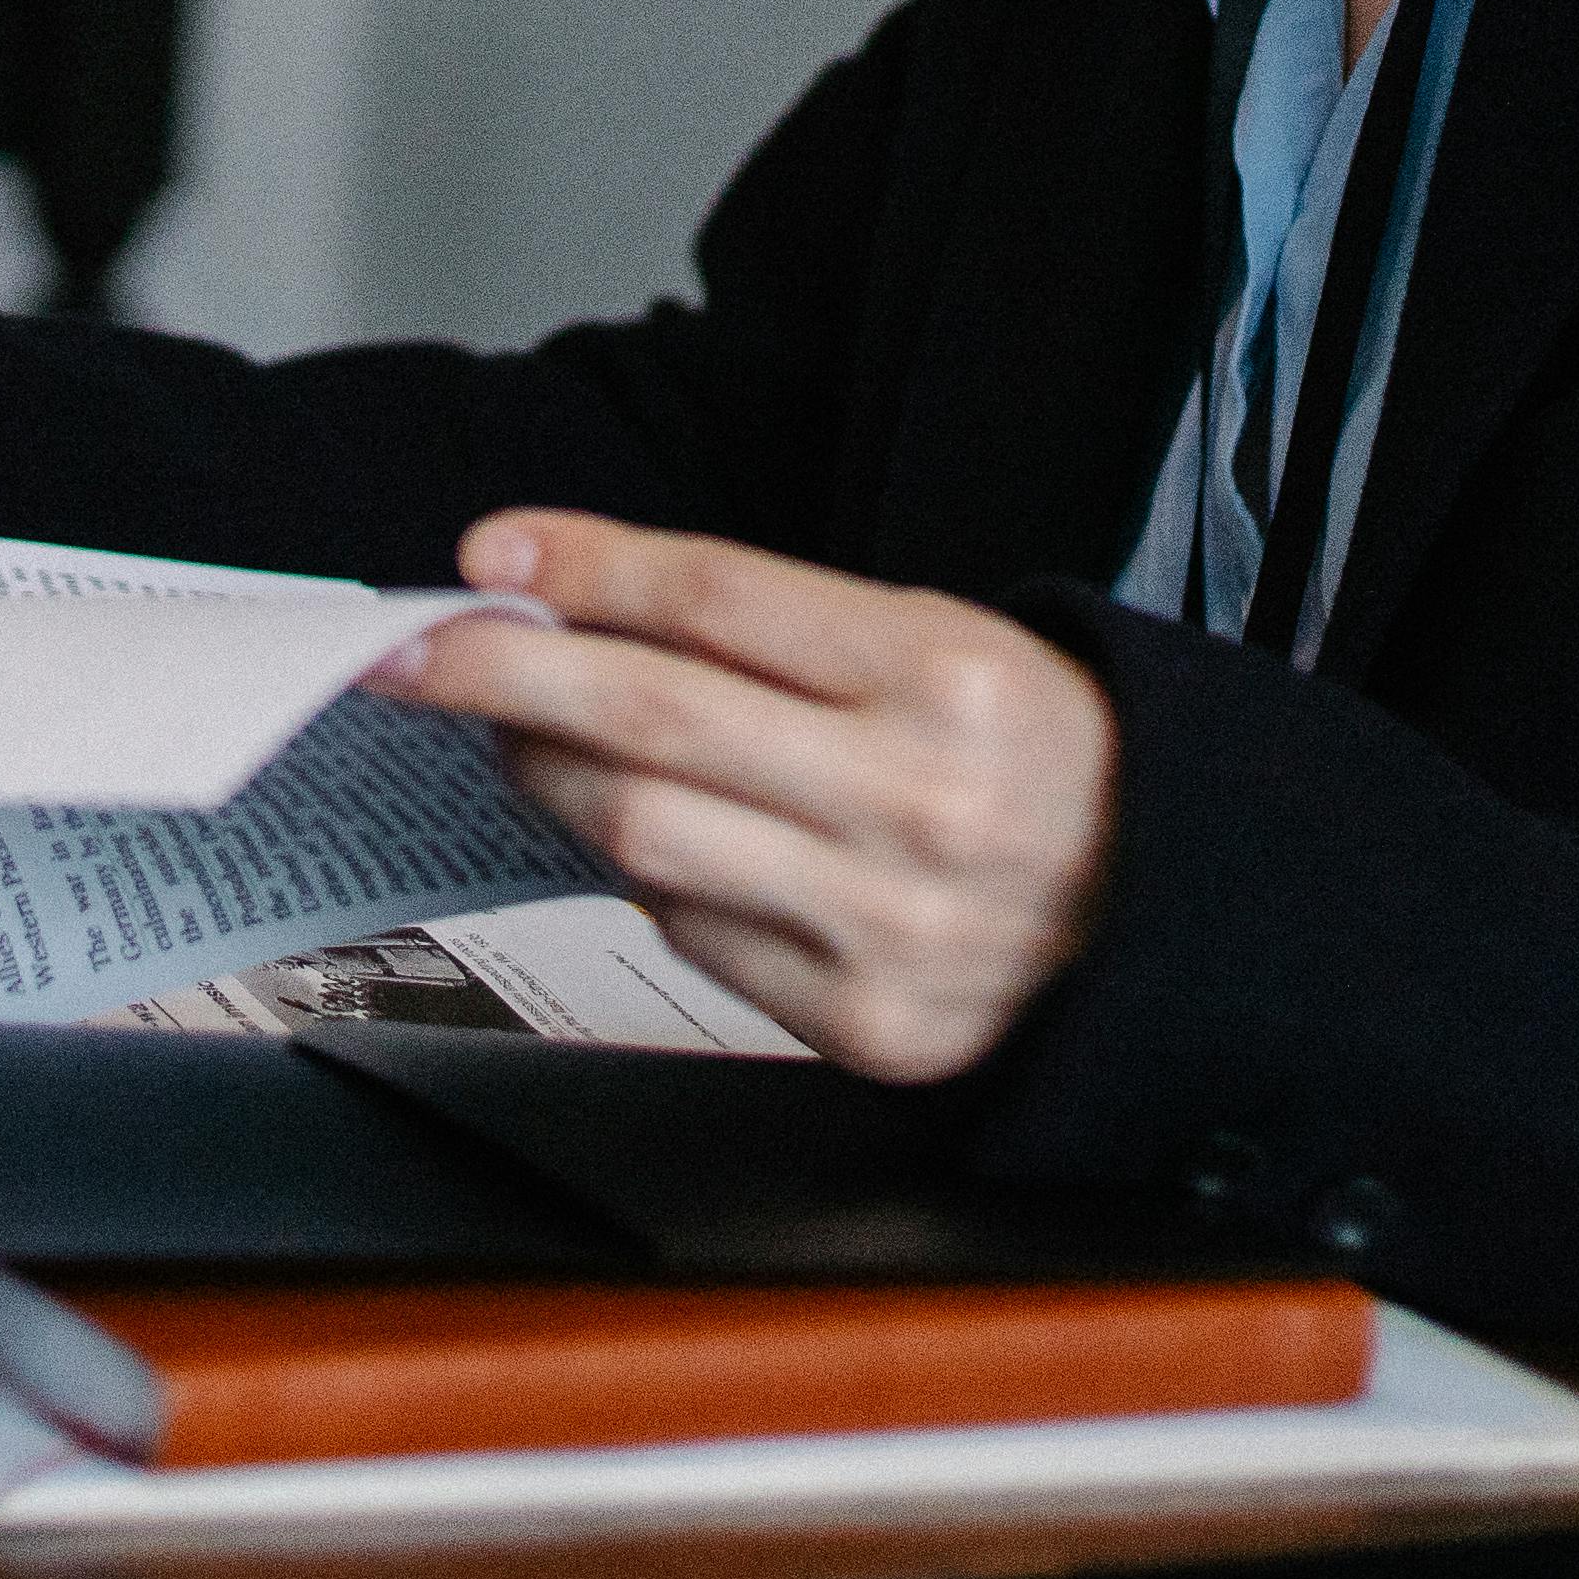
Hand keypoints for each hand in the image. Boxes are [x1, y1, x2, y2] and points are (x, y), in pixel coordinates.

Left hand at [377, 514, 1117, 1083]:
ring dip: (548, 772)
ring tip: (513, 730)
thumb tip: (570, 604)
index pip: (722, 604)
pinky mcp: (861, 1025)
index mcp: (951, 678)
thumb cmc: (1024, 750)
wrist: (1159, 902)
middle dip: (509, 671)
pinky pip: (690, 935)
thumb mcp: (936, 639)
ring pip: (644, 836)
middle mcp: (921, 802)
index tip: (491, 554)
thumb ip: (768, 629)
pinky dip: (638, 872)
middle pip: (656, 719)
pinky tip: (630, 825)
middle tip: (419, 645)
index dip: (589, 570)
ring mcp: (888, 925)